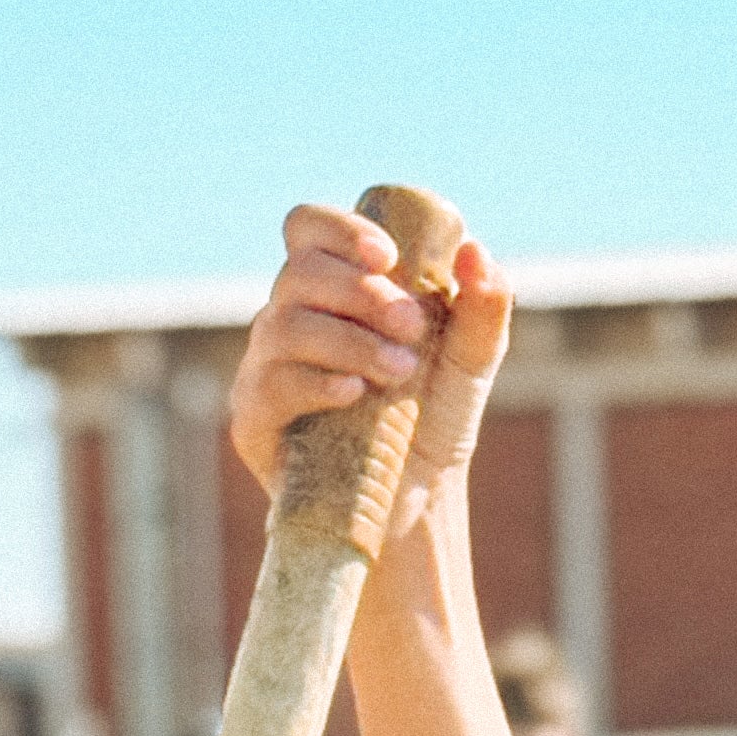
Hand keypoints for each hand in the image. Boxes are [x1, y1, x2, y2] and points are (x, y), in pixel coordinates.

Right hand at [227, 203, 512, 553]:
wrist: (411, 505)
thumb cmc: (432, 424)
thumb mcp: (470, 363)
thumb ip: (483, 308)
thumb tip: (474, 252)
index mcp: (329, 290)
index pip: (308, 230)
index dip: (340, 230)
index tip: (388, 257)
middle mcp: (288, 320)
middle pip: (300, 272)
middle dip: (362, 291)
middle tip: (413, 328)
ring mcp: (264, 368)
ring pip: (286, 324)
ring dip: (349, 338)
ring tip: (399, 370)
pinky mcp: (253, 422)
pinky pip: (271, 385)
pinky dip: (315, 382)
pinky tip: (353, 392)